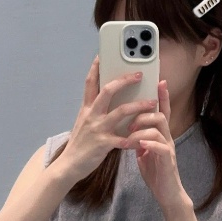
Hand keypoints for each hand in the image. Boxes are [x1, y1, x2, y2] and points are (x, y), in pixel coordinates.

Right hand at [61, 55, 158, 180]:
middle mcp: (91, 115)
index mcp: (86, 109)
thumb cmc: (79, 144)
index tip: (102, 55)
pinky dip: (135, 138)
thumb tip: (103, 99)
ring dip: (139, 105)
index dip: (96, 68)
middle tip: (140, 74)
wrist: (68, 165)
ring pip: (121, 111)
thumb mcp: (83, 122)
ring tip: (152, 103)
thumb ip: (93, 110)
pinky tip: (145, 137)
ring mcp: (97, 129)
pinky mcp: (104, 144)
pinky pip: (124, 139)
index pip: (90, 83)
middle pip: (108, 90)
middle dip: (125, 80)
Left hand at [119, 80, 186, 209]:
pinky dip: (149, 144)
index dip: (162, 96)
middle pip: (159, 115)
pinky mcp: (168, 161)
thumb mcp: (144, 152)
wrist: (167, 194)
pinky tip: (140, 145)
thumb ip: (139, 138)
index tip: (159, 80)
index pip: (161, 111)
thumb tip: (129, 127)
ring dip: (142, 128)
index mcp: (160, 135)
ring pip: (159, 128)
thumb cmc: (156, 172)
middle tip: (129, 122)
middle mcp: (166, 138)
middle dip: (143, 113)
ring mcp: (168, 148)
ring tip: (131, 135)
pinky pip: (161, 147)